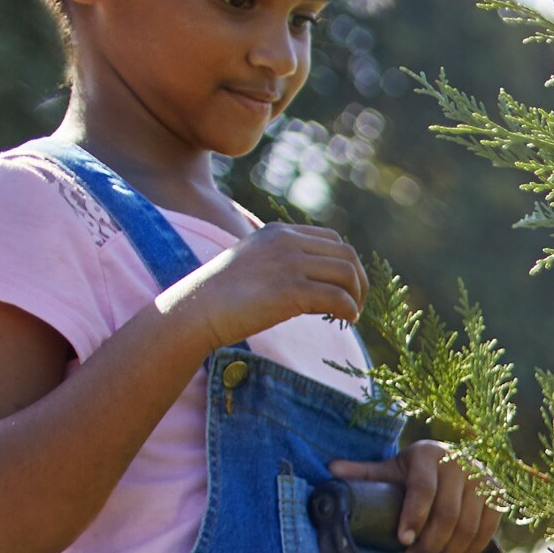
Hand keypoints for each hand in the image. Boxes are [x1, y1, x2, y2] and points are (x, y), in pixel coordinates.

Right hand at [165, 224, 366, 349]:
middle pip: (346, 255)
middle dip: (358, 281)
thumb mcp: (256, 262)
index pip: (333, 240)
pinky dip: (349, 310)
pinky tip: (344, 321)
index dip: (346, 264)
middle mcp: (286, 242)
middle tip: (356, 304)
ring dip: (356, 296)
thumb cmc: (223, 294)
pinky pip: (338, 298)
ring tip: (350, 315)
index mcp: (278, 232)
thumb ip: (285, 260)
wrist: (195, 310)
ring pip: (348, 274)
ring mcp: (289, 264)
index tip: (345, 287)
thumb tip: (324, 282)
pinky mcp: (290, 290)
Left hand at [329, 441, 498, 552]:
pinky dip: (470, 550)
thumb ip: (364, 474)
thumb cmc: (412, 471)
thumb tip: (330, 470)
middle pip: (448, 515)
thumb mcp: (390, 470)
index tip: (402, 542)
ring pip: (468, 527)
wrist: (453, 462)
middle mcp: (462, 463)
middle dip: (429, 544)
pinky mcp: (498, 497)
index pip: (423, 490)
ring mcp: (485, 480)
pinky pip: (487, 531)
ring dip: (448, 552)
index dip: (413, 518)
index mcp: (430, 454)